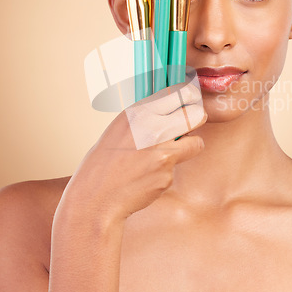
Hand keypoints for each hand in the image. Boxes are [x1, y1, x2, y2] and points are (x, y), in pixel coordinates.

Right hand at [61, 81, 206, 223]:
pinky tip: (149, 175)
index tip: (191, 102)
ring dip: (190, 146)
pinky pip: (178, 167)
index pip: (178, 93)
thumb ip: (145, 117)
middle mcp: (151, 128)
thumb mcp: (120, 128)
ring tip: (172, 152)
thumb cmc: (103, 163)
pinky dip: (168, 170)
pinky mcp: (167, 174)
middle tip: (189, 126)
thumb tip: (171, 108)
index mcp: (137, 112)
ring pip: (196, 142)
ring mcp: (162, 152)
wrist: (95, 198)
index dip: (189, 97)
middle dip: (196, 120)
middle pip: (196, 114)